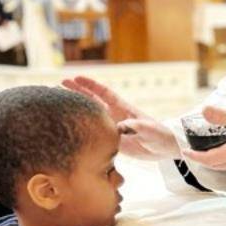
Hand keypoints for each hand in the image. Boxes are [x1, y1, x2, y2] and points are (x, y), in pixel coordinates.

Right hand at [62, 76, 176, 159]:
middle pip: (93, 101)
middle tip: (60, 84)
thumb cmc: (160, 135)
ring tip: (60, 102)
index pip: (105, 93)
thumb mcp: (150, 129)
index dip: (91, 85)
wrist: (165, 148)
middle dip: (78, 92)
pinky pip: (94, 133)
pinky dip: (82, 129)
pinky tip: (70, 128)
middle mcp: (115, 115)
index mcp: (124, 108)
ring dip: (77, 109)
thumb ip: (136, 127)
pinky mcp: (112, 140)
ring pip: (91, 115)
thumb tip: (119, 127)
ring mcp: (112, 127)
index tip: (76, 78)